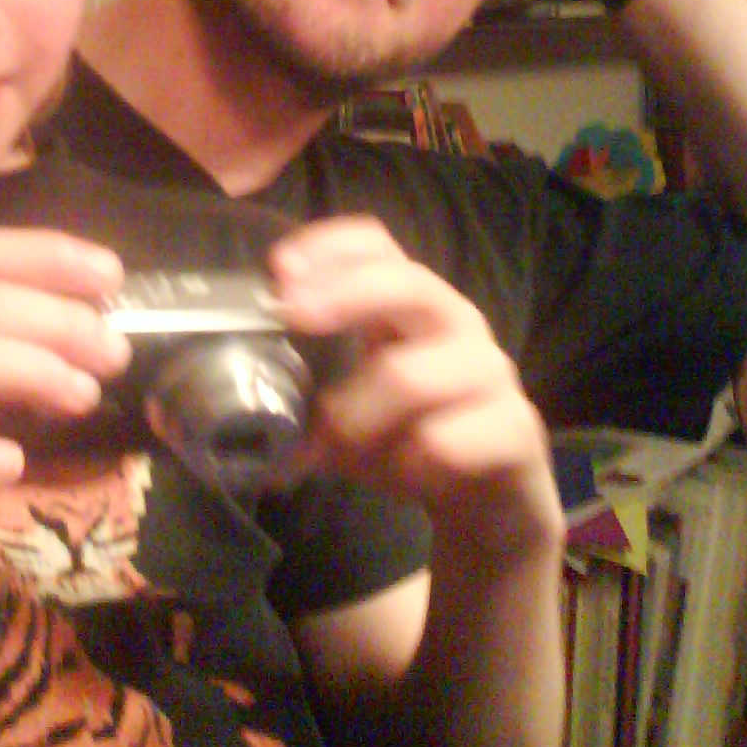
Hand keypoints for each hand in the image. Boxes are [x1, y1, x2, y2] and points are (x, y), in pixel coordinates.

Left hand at [267, 218, 562, 560]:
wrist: (495, 502)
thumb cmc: (412, 438)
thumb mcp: (352, 409)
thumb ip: (306, 395)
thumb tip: (231, 407)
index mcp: (410, 306)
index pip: (378, 244)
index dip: (330, 246)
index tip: (280, 268)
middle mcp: (455, 323)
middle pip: (407, 282)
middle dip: (344, 295)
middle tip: (294, 317)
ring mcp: (490, 373)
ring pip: (412, 376)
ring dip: (359, 414)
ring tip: (337, 447)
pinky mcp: (516, 429)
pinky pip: (450, 438)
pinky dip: (414, 459)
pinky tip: (408, 472)